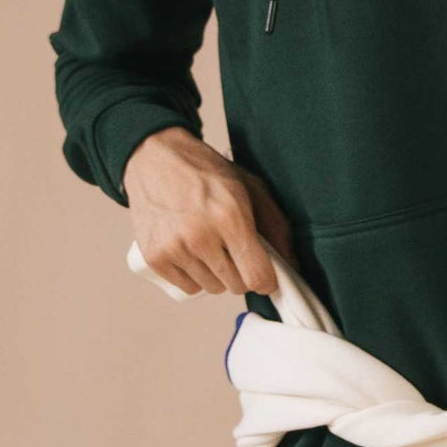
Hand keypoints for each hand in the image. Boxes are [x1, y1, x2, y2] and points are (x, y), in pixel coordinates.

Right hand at [125, 127, 293, 295]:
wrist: (153, 158)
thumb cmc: (205, 172)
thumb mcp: (250, 188)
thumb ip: (276, 227)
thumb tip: (293, 265)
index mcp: (229, 217)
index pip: (256, 277)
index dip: (266, 279)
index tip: (265, 273)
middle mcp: (200, 236)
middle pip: (236, 286)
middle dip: (241, 272)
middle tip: (233, 248)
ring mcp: (174, 249)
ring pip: (212, 288)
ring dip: (216, 274)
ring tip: (209, 244)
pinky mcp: (154, 258)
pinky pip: (187, 287)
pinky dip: (194, 276)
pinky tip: (191, 252)